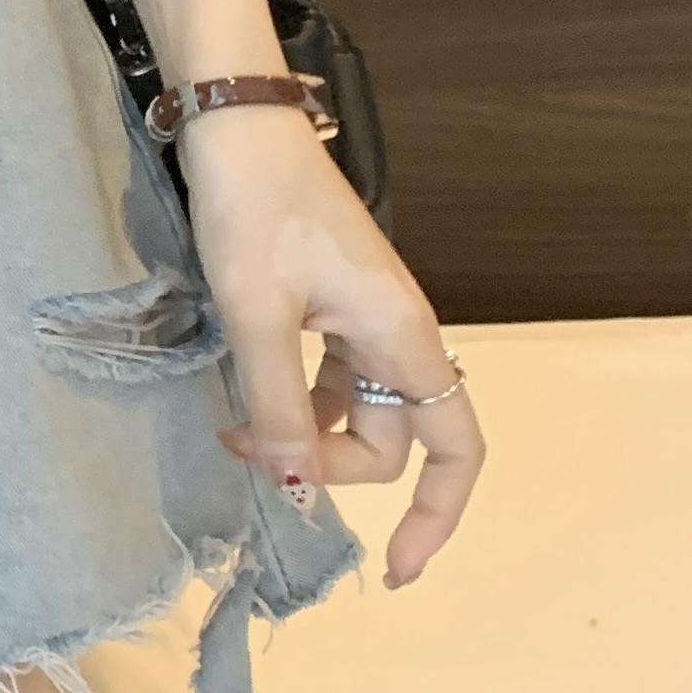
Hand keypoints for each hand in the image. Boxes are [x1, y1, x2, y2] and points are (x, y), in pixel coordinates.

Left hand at [178, 106, 484, 589]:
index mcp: (403, 339)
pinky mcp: (330, 298)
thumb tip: (297, 487)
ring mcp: (365, 315)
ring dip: (302, 432)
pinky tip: (244, 391)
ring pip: (353, 409)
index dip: (437, 516)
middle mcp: (398, 333)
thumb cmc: (254, 209)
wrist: (238, 122)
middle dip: (326, 463)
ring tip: (234, 427)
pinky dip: (292, 395)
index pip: (457, 450)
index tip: (396, 570)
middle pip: (390, 438)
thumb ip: (281, 405)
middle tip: (247, 447)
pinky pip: (327, 373)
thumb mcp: (259, 315)